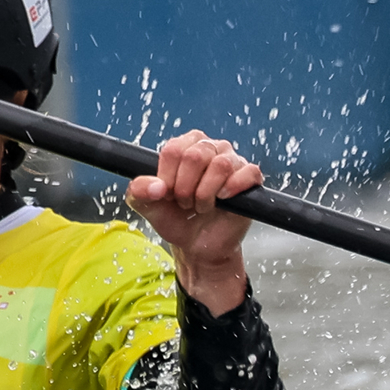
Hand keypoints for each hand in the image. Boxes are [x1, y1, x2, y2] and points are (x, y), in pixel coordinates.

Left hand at [129, 131, 262, 314]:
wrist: (197, 244)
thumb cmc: (175, 218)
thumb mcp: (147, 206)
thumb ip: (139, 191)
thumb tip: (156, 187)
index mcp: (184, 146)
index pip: (173, 150)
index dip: (167, 178)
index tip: (167, 195)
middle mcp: (210, 147)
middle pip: (196, 155)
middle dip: (185, 188)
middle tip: (185, 203)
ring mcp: (233, 160)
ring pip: (221, 165)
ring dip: (206, 194)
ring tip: (202, 206)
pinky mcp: (250, 176)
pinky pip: (247, 173)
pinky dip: (231, 190)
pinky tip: (222, 200)